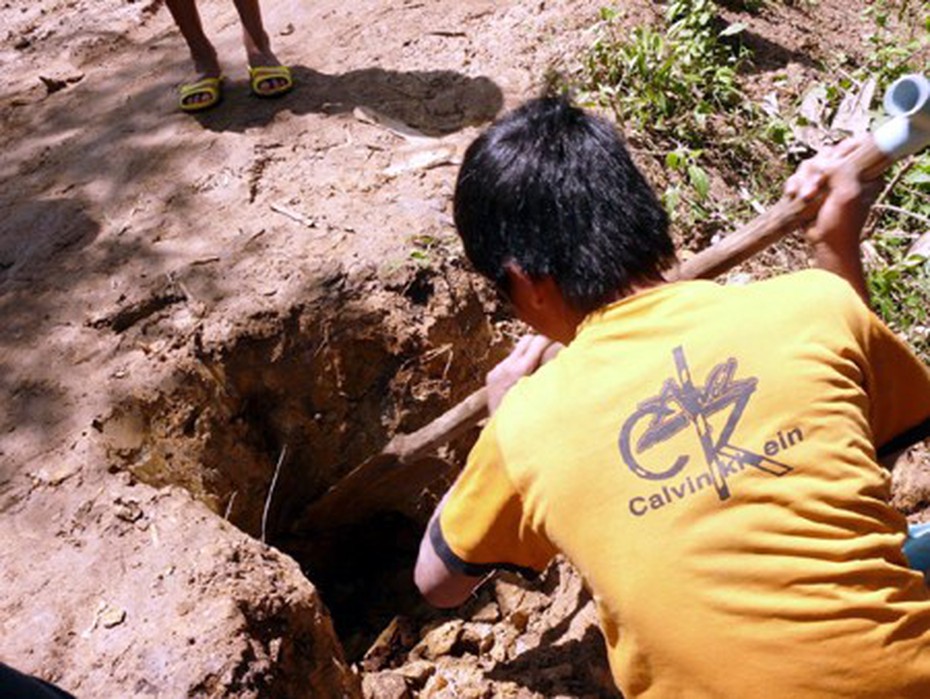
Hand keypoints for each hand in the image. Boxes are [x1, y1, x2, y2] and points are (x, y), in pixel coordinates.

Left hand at [486, 335, 560, 413]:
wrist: (496, 435)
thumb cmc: (524, 419)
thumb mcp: (540, 396)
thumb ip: (548, 377)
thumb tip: (563, 363)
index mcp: (518, 371)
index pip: (537, 342)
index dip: (550, 339)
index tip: (560, 342)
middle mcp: (505, 367)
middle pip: (526, 340)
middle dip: (539, 342)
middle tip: (551, 348)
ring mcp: (496, 370)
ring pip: (517, 350)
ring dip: (528, 354)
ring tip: (540, 364)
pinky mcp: (491, 376)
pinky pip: (508, 362)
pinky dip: (519, 365)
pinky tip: (524, 377)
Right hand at [783, 136, 882, 253]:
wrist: (826, 244)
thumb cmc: (843, 223)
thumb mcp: (848, 194)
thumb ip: (841, 169)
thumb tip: (823, 159)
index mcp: (866, 170)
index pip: (855, 143)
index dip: (842, 150)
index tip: (834, 163)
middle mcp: (847, 171)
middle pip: (827, 153)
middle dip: (816, 170)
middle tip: (816, 187)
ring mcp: (829, 180)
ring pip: (810, 165)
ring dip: (804, 180)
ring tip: (805, 197)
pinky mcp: (812, 188)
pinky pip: (798, 176)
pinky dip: (793, 184)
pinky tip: (792, 194)